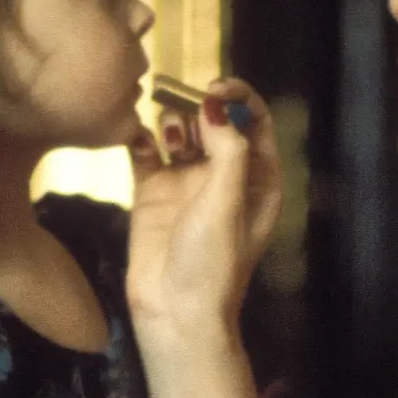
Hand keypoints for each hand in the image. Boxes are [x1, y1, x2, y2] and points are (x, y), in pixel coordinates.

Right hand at [125, 79, 282, 334]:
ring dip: (172, 120)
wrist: (174, 311)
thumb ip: (227, 149)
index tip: (214, 87)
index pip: (255, 120)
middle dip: (199, 105)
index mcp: (257, 177)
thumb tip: (215, 103)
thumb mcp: (228, 202)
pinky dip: (142, 136)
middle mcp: (224, 173)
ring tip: (167, 134)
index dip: (239, 96)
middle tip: (182, 109)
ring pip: (180, 129)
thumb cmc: (213, 262)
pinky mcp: (152, 190)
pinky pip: (147, 150)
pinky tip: (139, 139)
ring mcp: (186, 180)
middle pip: (214, 118)